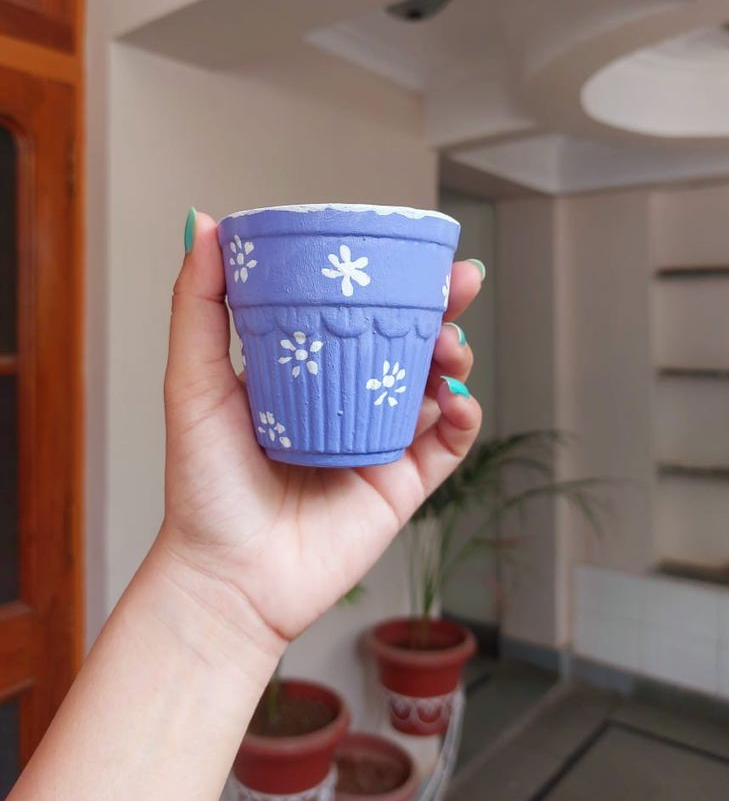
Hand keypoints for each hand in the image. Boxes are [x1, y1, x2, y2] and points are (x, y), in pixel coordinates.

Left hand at [160, 212, 482, 651]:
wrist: (228, 578)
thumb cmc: (203, 485)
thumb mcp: (193, 382)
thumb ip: (199, 306)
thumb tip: (203, 223)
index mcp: (306, 373)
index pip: (357, 312)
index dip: (390, 279)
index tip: (410, 250)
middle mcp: (347, 402)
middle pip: (408, 342)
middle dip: (442, 308)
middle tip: (461, 282)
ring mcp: (379, 442)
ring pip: (435, 386)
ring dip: (455, 357)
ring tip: (449, 347)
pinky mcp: (402, 486)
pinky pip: (448, 445)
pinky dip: (463, 417)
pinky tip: (455, 400)